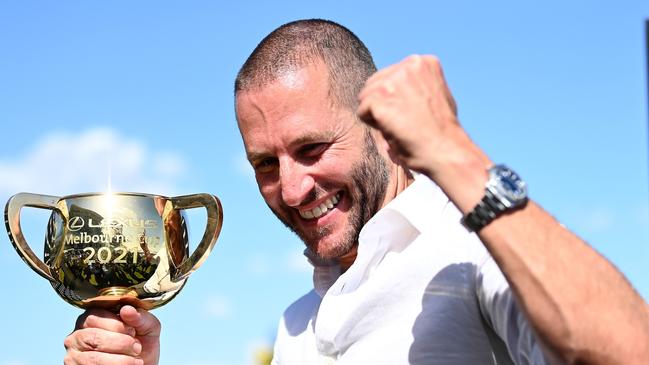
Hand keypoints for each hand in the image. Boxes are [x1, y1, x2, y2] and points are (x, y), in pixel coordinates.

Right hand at [64, 305, 160, 364]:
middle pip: (94, 337)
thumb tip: (127, 309)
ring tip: (136, 361)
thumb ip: (140, 317)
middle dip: (120, 343)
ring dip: (119, 360)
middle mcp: (77, 335)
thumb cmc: (142, 344)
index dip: (118, 325)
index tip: (133, 332)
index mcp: (92, 317)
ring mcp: (74, 355)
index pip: (96, 316)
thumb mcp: (147, 327)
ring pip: (93, 358)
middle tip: (137, 348)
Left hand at [357, 55, 485, 177]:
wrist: (446, 151)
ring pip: (365, 97)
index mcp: (423, 62)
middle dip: (383, 104)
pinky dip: (373, 125)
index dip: (396, 99)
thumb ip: (418, 84)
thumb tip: (399, 87)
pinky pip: (362, 111)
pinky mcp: (380, 97)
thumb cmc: (443, 132)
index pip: (389, 75)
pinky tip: (394, 130)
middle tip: (405, 121)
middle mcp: (408, 65)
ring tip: (401, 125)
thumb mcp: (437, 95)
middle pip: (374, 83)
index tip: (414, 113)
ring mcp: (393, 80)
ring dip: (377, 115)